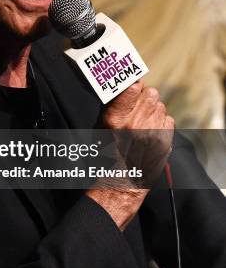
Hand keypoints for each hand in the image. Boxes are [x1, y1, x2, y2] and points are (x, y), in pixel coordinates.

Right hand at [86, 81, 174, 229]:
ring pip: (160, 105)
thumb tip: (123, 88)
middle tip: (136, 103)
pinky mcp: (164, 141)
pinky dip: (161, 122)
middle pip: (150, 93)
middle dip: (143, 95)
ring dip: (152, 108)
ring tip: (142, 119)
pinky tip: (151, 129)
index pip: (133, 86)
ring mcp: (153, 133)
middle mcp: (136, 124)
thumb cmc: (104, 157)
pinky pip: (168, 119)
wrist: (120, 184)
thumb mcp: (99, 128)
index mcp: (116, 119)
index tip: (131, 84)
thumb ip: (113, 107)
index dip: (133, 83)